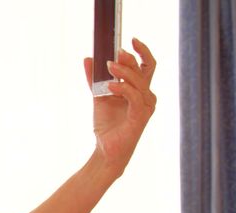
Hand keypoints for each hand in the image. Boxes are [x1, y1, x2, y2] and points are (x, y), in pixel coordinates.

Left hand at [84, 37, 156, 174]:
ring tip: (108, 66)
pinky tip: (109, 85)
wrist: (105, 150)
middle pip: (144, 70)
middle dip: (130, 59)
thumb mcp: (98, 96)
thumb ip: (94, 79)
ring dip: (124, 72)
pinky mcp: (140, 117)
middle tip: (114, 54)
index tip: (132, 39)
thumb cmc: (106, 125)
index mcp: (140, 90)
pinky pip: (134, 97)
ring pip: (139, 82)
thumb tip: (88, 58)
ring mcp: (146, 107)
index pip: (147, 65)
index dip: (142, 51)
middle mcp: (147, 97)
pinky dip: (122, 88)